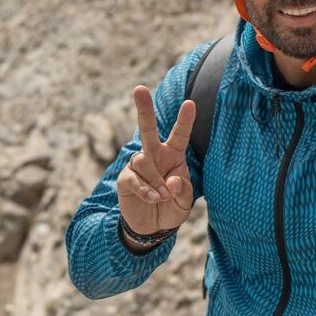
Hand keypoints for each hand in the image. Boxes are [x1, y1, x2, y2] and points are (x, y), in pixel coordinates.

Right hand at [117, 86, 195, 235]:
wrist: (152, 227)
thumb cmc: (172, 207)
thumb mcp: (185, 201)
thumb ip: (183, 190)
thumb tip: (171, 181)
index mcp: (173, 155)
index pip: (180, 135)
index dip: (185, 120)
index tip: (190, 103)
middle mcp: (154, 155)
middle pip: (147, 129)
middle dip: (143, 109)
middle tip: (139, 88)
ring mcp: (138, 166)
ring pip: (143, 161)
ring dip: (155, 180)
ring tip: (162, 196)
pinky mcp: (126, 179)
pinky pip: (133, 178)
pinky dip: (145, 189)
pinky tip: (153, 198)